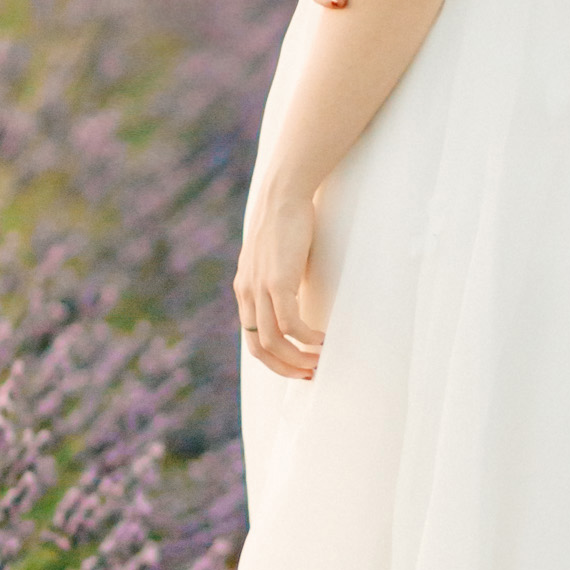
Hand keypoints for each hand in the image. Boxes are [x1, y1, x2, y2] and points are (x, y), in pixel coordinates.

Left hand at [234, 183, 321, 379]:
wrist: (282, 195)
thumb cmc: (286, 223)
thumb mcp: (276, 259)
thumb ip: (278, 281)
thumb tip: (297, 299)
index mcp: (245, 289)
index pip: (253, 339)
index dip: (275, 360)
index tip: (298, 366)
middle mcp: (247, 293)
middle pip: (260, 348)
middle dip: (285, 367)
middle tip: (310, 374)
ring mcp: (260, 288)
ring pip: (274, 341)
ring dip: (299, 358)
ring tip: (321, 360)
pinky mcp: (277, 282)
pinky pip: (290, 324)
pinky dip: (307, 339)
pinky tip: (323, 339)